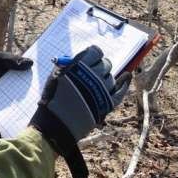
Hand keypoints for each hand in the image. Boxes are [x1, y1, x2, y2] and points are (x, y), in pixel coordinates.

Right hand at [29, 45, 130, 177]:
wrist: (55, 126)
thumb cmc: (52, 100)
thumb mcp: (55, 77)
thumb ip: (68, 65)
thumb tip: (79, 59)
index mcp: (80, 66)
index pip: (95, 51)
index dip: (93, 53)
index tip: (91, 57)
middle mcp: (93, 75)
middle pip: (105, 64)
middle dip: (100, 66)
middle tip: (93, 72)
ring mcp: (102, 89)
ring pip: (111, 78)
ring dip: (105, 78)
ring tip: (95, 85)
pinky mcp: (108, 103)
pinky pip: (120, 91)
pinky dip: (123, 84)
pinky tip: (126, 78)